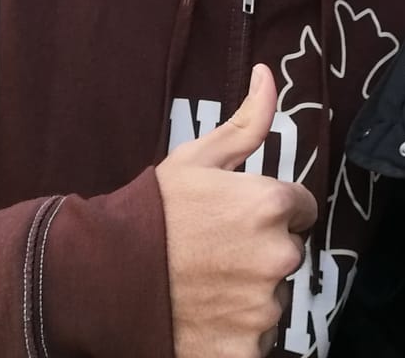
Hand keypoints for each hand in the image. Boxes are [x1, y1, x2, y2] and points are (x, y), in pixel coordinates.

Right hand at [158, 64, 317, 357]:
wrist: (103, 276)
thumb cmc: (152, 212)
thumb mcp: (197, 158)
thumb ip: (247, 121)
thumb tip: (269, 73)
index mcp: (270, 204)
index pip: (301, 207)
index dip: (270, 210)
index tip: (236, 217)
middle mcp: (277, 255)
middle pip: (288, 252)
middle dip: (261, 251)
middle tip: (214, 251)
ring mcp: (263, 308)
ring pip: (272, 297)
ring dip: (248, 293)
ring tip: (204, 283)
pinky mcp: (246, 350)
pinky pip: (256, 340)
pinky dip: (235, 334)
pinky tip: (204, 317)